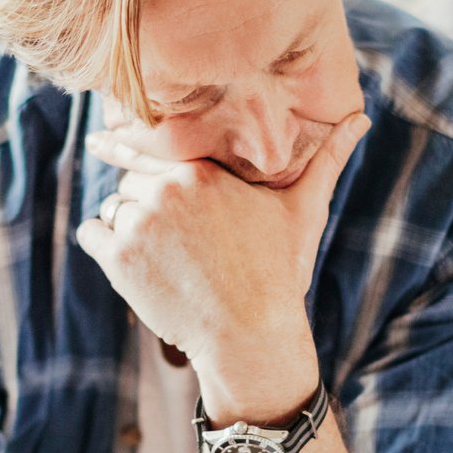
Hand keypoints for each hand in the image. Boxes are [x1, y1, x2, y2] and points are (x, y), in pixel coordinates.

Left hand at [76, 113, 367, 409]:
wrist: (250, 336)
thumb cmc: (279, 273)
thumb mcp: (304, 211)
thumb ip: (327, 159)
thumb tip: (361, 116)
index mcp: (205, 170)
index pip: (154, 142)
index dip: (133, 145)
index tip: (105, 137)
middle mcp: (168, 189)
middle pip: (133, 177)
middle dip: (147, 201)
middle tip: (173, 236)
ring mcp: (141, 223)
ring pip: (114, 205)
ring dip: (127, 225)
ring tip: (162, 256)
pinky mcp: (120, 259)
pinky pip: (92, 233)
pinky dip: (104, 246)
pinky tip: (135, 264)